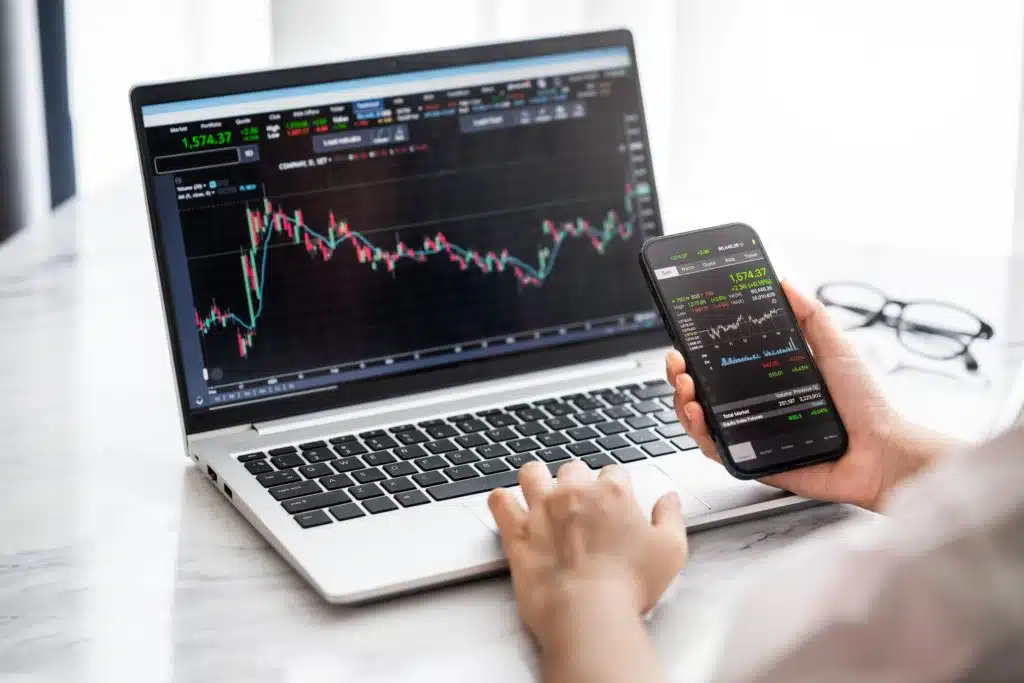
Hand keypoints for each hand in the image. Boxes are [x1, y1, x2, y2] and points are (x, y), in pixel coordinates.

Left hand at [487, 460, 686, 651]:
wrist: (587, 613)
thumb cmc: (629, 585)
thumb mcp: (670, 550)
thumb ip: (671, 517)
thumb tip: (668, 498)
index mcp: (612, 493)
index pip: (614, 473)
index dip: (615, 487)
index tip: (615, 503)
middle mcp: (574, 492)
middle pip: (573, 469)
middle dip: (577, 482)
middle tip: (580, 504)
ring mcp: (541, 508)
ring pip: (533, 473)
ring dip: (537, 479)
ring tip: (541, 492)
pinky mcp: (517, 531)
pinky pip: (499, 501)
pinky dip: (501, 501)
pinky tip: (507, 505)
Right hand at [667, 280, 945, 511]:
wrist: (883, 452)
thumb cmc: (867, 406)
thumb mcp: (836, 348)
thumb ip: (811, 315)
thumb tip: (785, 282)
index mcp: (768, 382)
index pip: (720, 366)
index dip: (697, 354)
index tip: (685, 339)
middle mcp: (755, 409)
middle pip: (701, 393)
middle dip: (680, 375)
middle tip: (679, 363)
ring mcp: (752, 436)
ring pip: (700, 422)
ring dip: (683, 402)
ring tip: (686, 387)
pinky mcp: (754, 462)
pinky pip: (717, 452)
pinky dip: (700, 434)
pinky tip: (698, 415)